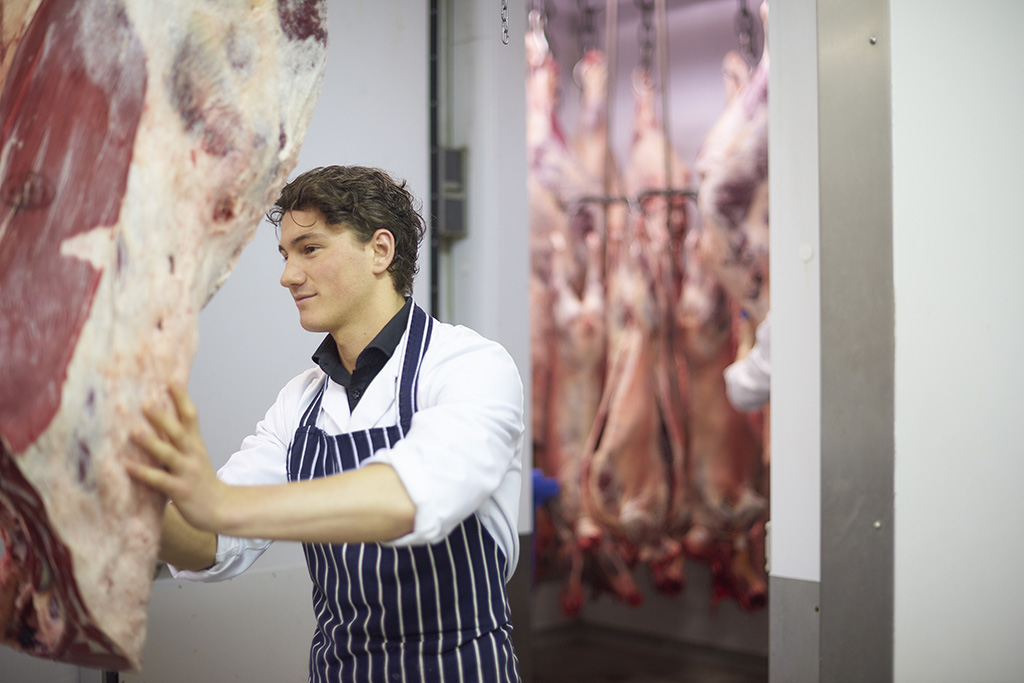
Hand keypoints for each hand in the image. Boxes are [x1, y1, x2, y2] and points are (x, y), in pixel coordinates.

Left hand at [127, 383, 229, 533]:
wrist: (220, 508)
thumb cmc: (200, 480)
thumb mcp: (194, 455)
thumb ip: (178, 439)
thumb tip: (158, 419)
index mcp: (195, 444)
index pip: (191, 416)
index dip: (182, 397)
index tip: (171, 379)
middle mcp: (193, 454)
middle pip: (179, 431)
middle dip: (163, 416)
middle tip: (146, 401)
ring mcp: (187, 472)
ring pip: (169, 454)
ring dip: (152, 443)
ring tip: (134, 432)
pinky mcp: (180, 490)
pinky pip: (160, 480)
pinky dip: (144, 473)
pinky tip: (128, 466)